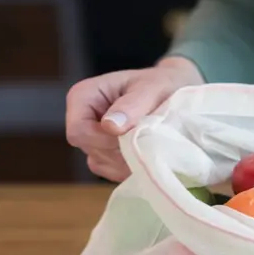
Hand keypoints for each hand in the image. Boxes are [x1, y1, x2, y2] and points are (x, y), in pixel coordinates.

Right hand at [65, 57, 203, 181]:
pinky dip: (132, 166)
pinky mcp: (105, 155)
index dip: (103, 139)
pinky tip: (149, 152)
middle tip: (150, 137)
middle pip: (89, 148)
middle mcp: (82, 119)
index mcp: (83, 96)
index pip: (78, 131)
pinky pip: (112, 171)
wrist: (175, 92)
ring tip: (151, 141)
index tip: (133, 134)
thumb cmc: (161, 83)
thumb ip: (132, 105)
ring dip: (128, 159)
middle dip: (120, 149)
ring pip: (101, 162)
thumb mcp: (152, 88)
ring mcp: (92, 139)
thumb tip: (110, 126)